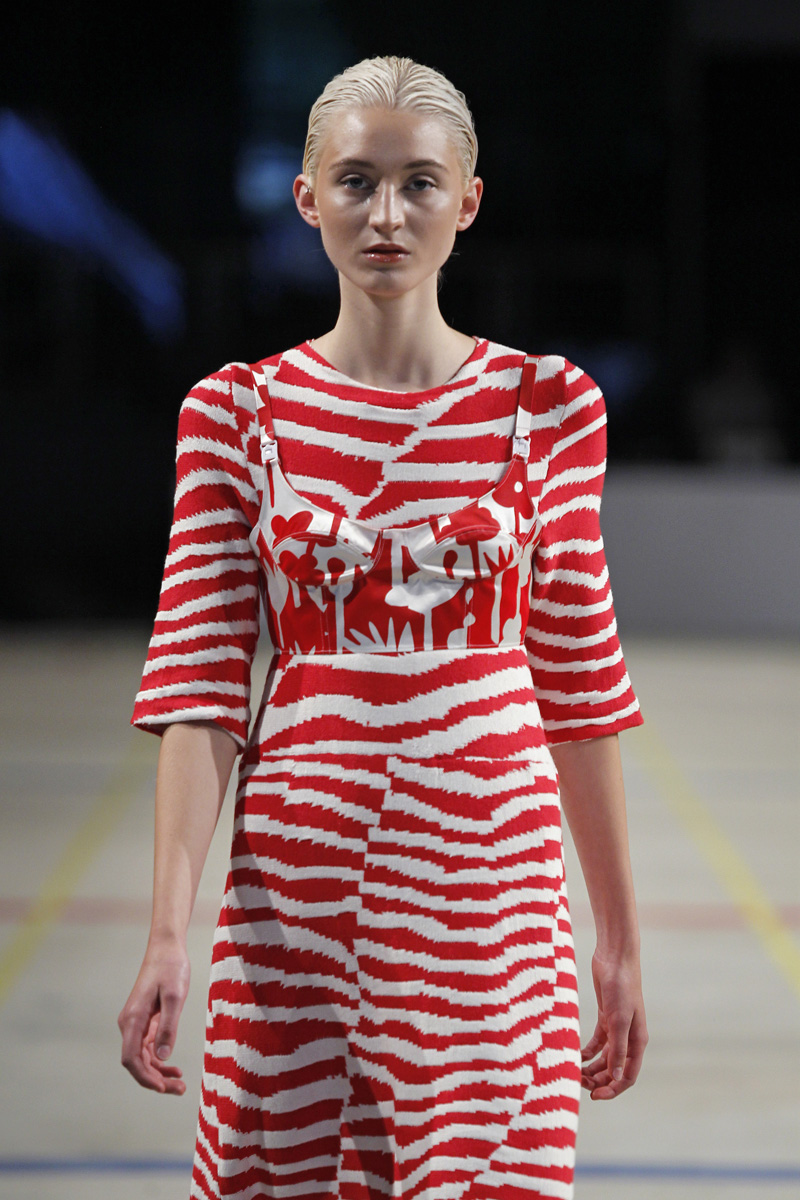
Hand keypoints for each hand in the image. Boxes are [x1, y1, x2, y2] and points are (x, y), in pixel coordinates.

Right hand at [118, 937, 190, 1094]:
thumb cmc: (171, 968)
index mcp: (133, 1019)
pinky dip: (158, 1060)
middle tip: (180, 1090)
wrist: (166, 947)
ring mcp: (136, 1022)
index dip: (145, 1077)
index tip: (163, 1088)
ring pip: (142, 1057)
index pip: (131, 1058)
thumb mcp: (175, 996)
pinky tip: (172, 1067)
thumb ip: (168, 1027)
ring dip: (158, 1073)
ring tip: (179, 1084)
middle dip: (155, 1080)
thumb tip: (162, 1057)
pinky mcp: (144, 1020)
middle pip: (137, 1062)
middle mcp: (129, 1023)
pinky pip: (147, 1047)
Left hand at [580, 948, 647, 1099]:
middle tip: (578, 1082)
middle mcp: (629, 1037)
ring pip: (605, 1057)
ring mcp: (617, 1027)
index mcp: (637, 1042)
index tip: (593, 1096)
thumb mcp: (619, 1020)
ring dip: (592, 1067)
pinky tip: (577, 1055)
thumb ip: (618, 1049)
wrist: (615, 957)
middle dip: (598, 1080)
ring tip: (575, 1071)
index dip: (613, 1089)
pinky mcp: (606, 1017)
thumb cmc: (621, 987)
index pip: (627, 1076)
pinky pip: (598, 1042)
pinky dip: (588, 1051)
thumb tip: (616, 1078)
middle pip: (614, 1069)